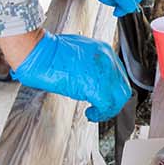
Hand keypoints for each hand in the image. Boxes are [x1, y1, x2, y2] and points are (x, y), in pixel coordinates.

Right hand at [12, 32, 132, 121]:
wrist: (40, 54)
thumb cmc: (50, 52)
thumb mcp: (77, 51)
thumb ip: (89, 63)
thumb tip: (90, 76)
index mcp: (103, 50)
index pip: (118, 73)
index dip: (111, 88)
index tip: (104, 95)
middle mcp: (108, 60)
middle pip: (123, 86)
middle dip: (113, 100)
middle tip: (102, 107)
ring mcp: (104, 73)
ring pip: (119, 97)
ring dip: (108, 108)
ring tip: (96, 112)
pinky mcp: (97, 87)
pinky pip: (107, 106)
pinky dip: (101, 114)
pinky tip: (91, 114)